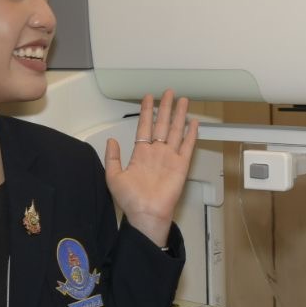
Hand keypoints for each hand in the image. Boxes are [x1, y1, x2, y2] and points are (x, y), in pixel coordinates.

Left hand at [105, 91, 198, 244]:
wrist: (146, 213)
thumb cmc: (131, 200)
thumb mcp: (113, 177)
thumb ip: (112, 158)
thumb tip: (111, 141)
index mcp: (140, 153)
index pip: (144, 126)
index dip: (146, 112)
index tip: (148, 98)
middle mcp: (156, 152)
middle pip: (162, 124)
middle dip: (165, 107)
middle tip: (168, 93)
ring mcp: (170, 157)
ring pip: (175, 130)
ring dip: (179, 115)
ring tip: (183, 100)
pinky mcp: (181, 165)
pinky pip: (187, 146)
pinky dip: (191, 134)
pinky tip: (194, 122)